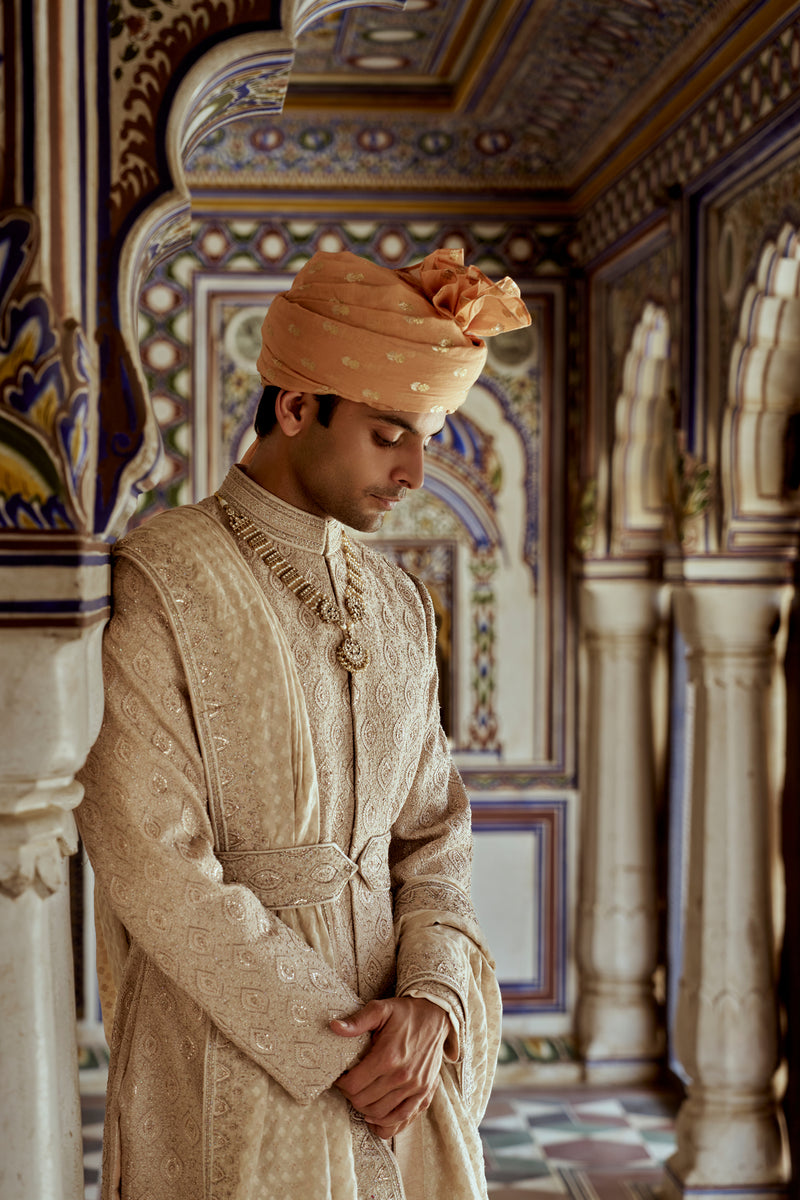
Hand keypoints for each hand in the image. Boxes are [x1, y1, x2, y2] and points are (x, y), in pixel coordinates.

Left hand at [330, 997, 448, 1139]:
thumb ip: (357, 1021)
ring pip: (380, 1114)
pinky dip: (386, 1124)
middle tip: (349, 1086)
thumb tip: (333, 1026)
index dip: (341, 1084)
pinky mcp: (425, 1094)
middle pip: (364, 1102)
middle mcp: (402, 1076)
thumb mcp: (380, 1009)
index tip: (340, 1077)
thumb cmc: (406, 1013)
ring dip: (365, 1110)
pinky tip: (375, 1118)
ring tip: (360, 1098)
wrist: (436, 1016)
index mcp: (388, 1056)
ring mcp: (415, 1088)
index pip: (354, 1085)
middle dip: (350, 1096)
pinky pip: (403, 1119)